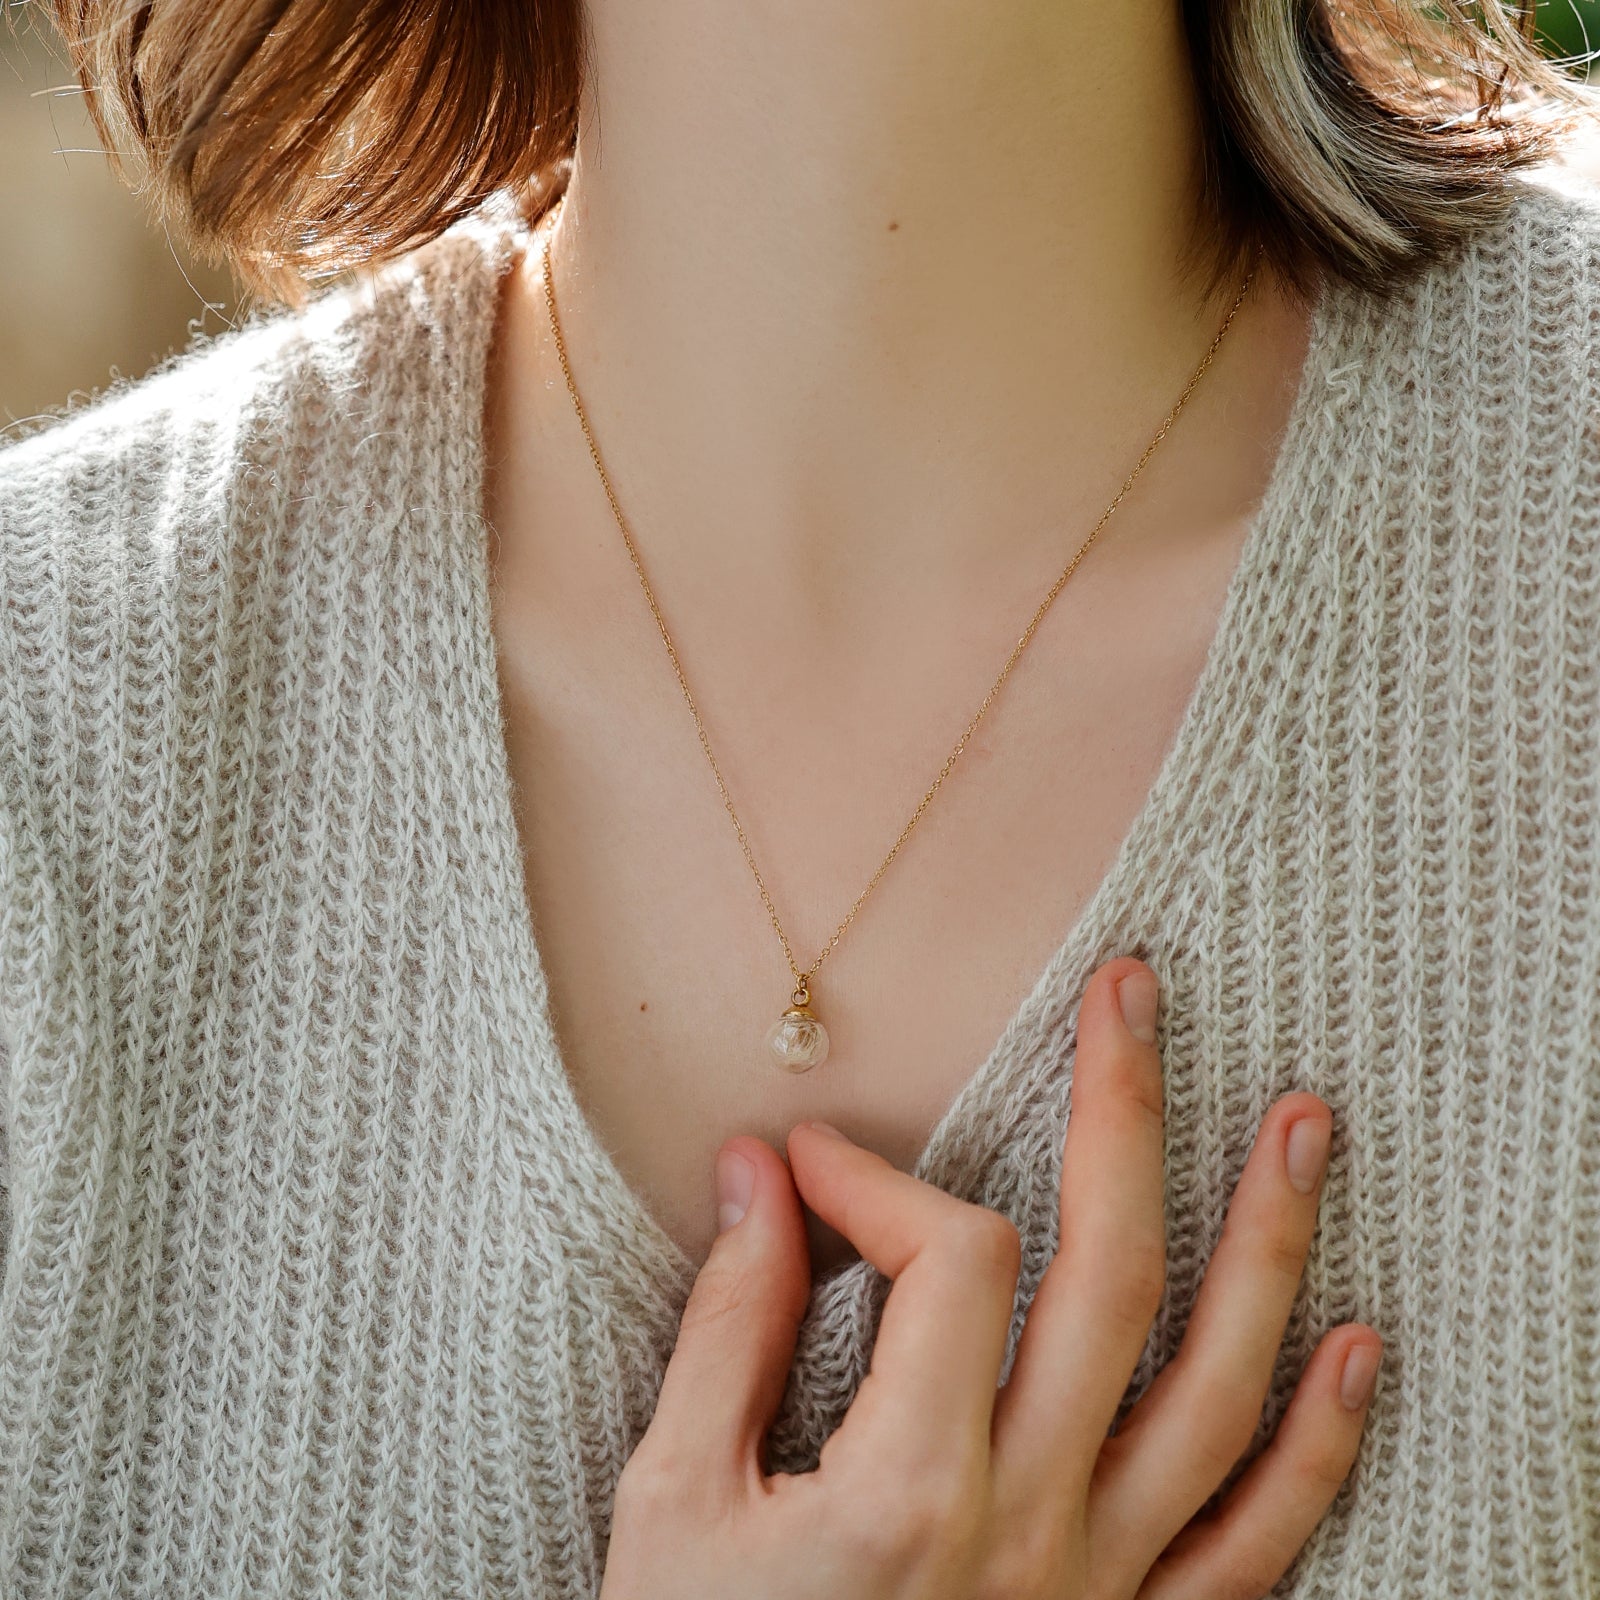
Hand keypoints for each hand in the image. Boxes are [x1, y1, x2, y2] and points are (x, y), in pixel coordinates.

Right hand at [597, 956, 1380, 1599]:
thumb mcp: (673, 1507)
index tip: (807, 1161)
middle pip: (1112, 1276)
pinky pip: (1257, 1541)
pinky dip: (1318, 1442)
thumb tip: (753, 1176)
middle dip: (1124, 1113)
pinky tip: (1356, 1341)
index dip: (876, 1177)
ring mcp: (1104, 1589)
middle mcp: (1033, 1525)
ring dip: (1270, 1242)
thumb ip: (725, 1330)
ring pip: (1220, 1390)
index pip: (944, 1258)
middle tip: (1133, 993)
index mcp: (910, 1485)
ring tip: (1304, 1118)